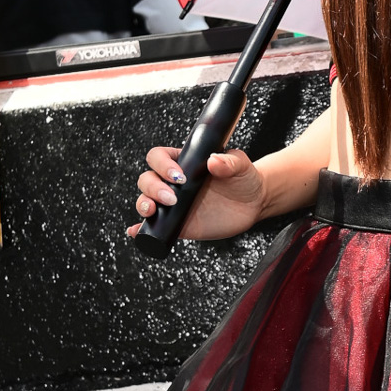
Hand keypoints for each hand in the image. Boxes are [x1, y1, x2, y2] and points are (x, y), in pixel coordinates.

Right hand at [127, 144, 265, 241]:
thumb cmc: (244, 178)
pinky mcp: (178, 224)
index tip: (179, 177)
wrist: (253, 203)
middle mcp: (173, 183)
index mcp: (184, 163)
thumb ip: (229, 161)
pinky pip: (154, 227)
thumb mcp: (241, 165)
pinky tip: (136, 232)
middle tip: (173, 198)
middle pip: (146, 180)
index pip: (158, 157)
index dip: (162, 165)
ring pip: (146, 201)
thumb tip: (214, 161)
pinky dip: (141, 230)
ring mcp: (173, 204)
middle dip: (153, 188)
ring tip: (153, 211)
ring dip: (143, 205)